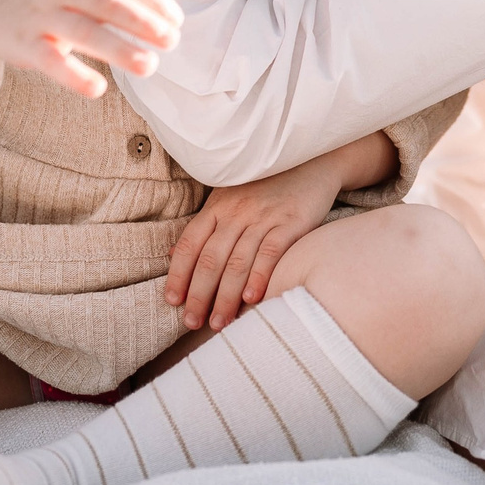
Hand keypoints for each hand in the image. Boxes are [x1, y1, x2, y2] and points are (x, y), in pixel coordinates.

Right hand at [0, 0, 180, 99]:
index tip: (177, 21)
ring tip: (150, 66)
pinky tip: (99, 89)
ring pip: (82, 31)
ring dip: (118, 49)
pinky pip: (50, 60)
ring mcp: (39, 15)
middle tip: (172, 41)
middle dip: (141, 21)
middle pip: (106, 2)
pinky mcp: (23, 45)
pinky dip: (74, 75)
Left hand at [166, 157, 346, 330]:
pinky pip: (271, 252)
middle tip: (192, 323)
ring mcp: (264, 216)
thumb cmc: (266, 186)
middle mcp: (237, 211)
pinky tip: (251, 299)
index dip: (179, 274)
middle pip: (211, 258)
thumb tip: (173, 254)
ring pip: (238, 262)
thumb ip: (205, 227)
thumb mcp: (229, 199)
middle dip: (199, 295)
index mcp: (217, 206)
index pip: (190, 244)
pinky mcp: (291, 222)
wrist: (311, 161)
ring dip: (226, 297)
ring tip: (219, 323)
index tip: (173, 302)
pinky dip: (259, 277)